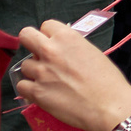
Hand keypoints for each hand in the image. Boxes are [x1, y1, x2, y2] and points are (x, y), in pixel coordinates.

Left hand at [12, 20, 130, 130]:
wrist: (109, 105)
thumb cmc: (108, 80)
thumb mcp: (93, 53)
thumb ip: (73, 48)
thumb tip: (62, 51)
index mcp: (68, 38)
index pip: (47, 25)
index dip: (50, 35)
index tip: (55, 43)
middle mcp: (51, 51)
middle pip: (25, 35)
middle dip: (31, 43)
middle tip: (40, 54)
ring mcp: (41, 71)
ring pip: (25, 65)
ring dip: (34, 71)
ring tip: (49, 81)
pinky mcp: (36, 92)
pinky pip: (22, 85)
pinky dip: (30, 89)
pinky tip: (43, 92)